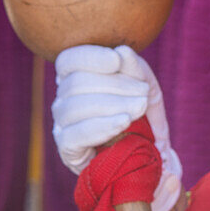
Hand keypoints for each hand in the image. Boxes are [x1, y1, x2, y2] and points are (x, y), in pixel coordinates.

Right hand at [52, 46, 182, 210]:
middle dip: (115, 85)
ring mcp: (62, 126)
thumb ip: (137, 69)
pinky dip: (101, 126)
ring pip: (74, 107)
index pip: (68, 60)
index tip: (118, 60)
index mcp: (77, 79)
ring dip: (112, 104)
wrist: (147, 159)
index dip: (90, 57)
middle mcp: (64, 100)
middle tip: (142, 94)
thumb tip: (122, 51)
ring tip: (139, 108)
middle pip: (76, 83)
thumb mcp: (146, 89)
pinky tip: (123, 123)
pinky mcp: (68, 150)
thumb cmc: (143, 118)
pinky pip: (74, 135)